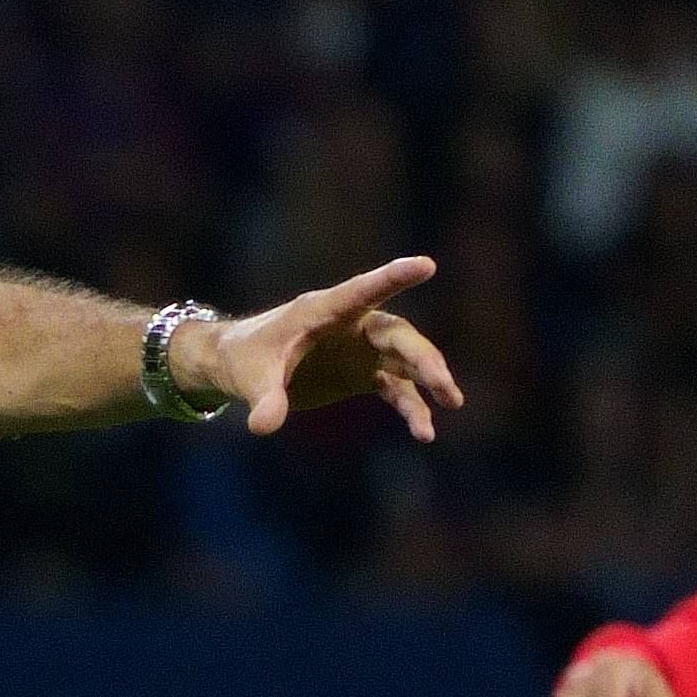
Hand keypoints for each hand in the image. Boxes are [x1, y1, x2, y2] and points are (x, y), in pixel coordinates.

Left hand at [189, 257, 462, 438]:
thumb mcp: (250, 377)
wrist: (243, 367)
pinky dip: (411, 407)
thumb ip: (263, 399)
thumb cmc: (245, 358)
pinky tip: (424, 431)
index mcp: (322, 311)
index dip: (393, 278)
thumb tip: (264, 427)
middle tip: (444, 386)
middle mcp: (351, 325)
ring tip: (453, 402)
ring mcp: (361, 349)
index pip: (362, 292)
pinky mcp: (362, 373)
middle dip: (423, 357)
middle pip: (396, 334)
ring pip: (405, 359)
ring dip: (429, 379)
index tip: (426, 265)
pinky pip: (395, 388)